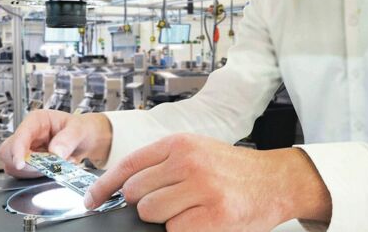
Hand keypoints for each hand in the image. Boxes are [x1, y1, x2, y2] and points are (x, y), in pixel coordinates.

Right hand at [0, 110, 112, 177]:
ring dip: (33, 172)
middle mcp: (28, 135)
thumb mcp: (79, 129)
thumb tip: (55, 152)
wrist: (86, 140)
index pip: (20, 135)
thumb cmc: (81, 129)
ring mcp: (27, 150)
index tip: (21, 164)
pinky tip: (53, 170)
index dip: (17, 150)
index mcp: (36, 120)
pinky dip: (38, 177)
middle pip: (8, 152)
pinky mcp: (30, 164)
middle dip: (24, 164)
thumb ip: (68, 139)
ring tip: (57, 165)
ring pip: (14, 166)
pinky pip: (24, 175)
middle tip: (46, 167)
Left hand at [86, 133, 331, 231]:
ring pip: (151, 213)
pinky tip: (199, 220)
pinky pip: (174, 230)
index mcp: (179, 144)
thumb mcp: (196, 151)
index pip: (129, 164)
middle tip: (164, 204)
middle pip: (136, 192)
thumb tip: (126, 188)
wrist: (276, 180)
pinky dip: (181, 230)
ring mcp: (201, 188)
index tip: (92, 200)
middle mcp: (187, 162)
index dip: (104, 185)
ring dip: (162, 219)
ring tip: (186, 211)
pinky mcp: (214, 216)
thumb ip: (162, 164)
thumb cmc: (233, 169)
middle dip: (142, 204)